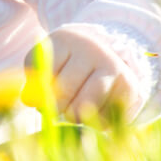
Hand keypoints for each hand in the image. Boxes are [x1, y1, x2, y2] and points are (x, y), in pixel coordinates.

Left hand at [23, 24, 144, 123]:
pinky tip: (93, 114)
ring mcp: (114, 66)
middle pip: (66, 88)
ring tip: (72, 114)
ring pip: (88, 102)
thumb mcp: (48, 62)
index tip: (37, 99)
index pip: (45, 71)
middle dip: (57, 106)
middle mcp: (93, 49)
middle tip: (57, 109)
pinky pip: (109, 114)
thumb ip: (35, 78)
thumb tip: (29, 99)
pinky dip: (97, 122)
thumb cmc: (69, 62)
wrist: (109, 54)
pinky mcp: (131, 86)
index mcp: (66, 39)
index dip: (39, 92)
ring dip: (76, 115)